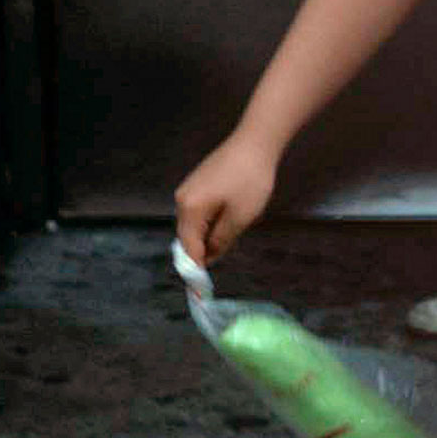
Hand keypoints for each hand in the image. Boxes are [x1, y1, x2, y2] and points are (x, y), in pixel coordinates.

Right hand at [174, 131, 277, 268]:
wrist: (254, 143)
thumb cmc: (250, 180)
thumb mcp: (239, 218)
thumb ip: (221, 241)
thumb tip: (209, 257)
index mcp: (189, 209)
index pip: (188, 249)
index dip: (195, 271)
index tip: (201, 293)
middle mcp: (181, 200)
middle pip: (187, 238)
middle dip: (200, 255)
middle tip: (212, 275)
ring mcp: (188, 190)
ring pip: (193, 226)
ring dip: (206, 240)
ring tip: (223, 249)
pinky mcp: (197, 184)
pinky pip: (198, 213)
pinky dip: (207, 226)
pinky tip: (224, 228)